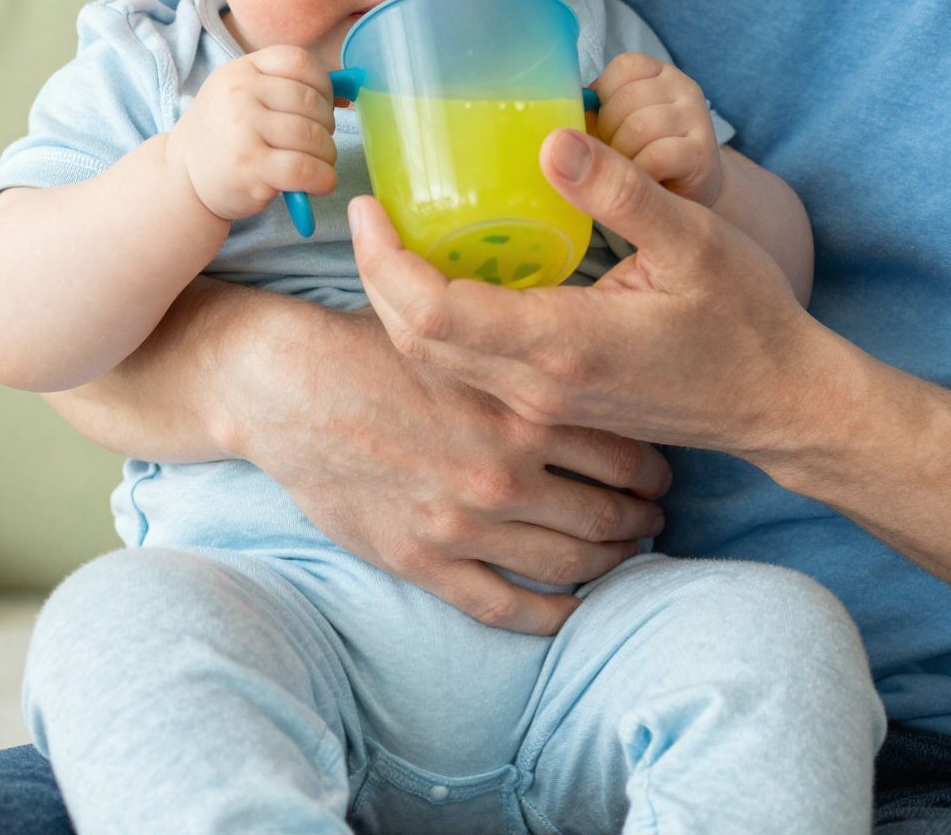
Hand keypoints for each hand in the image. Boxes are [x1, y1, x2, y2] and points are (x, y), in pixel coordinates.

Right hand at [167, 46, 334, 221]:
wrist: (182, 177)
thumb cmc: (226, 136)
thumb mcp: (244, 97)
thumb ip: (287, 87)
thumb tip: (350, 90)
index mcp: (241, 69)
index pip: (300, 62)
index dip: (323, 85)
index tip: (323, 106)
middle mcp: (240, 94)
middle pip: (312, 102)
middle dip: (327, 127)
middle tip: (318, 143)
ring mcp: (243, 130)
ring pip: (313, 137)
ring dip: (327, 155)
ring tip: (318, 164)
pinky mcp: (250, 167)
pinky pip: (306, 168)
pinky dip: (323, 179)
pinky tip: (318, 183)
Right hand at [228, 302, 672, 634]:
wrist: (289, 387)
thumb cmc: (374, 347)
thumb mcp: (464, 336)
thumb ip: (523, 356)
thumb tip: (582, 353)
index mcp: (521, 408)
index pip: (623, 450)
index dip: (653, 464)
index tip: (660, 468)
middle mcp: (505, 472)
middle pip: (607, 513)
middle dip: (641, 518)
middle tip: (653, 515)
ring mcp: (466, 524)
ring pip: (568, 561)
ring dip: (609, 562)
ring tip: (624, 553)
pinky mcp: (425, 560)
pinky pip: (505, 604)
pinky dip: (551, 614)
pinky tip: (572, 610)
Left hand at [350, 127, 831, 454]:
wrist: (779, 404)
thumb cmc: (747, 320)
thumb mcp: (695, 239)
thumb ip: (620, 191)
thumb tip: (551, 138)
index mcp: (562, 344)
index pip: (432, 312)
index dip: (383, 260)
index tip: (369, 206)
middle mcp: (536, 387)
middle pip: (413, 341)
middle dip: (375, 278)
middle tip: (368, 213)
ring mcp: (540, 405)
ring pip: (434, 363)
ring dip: (400, 304)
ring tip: (395, 238)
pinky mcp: (550, 406)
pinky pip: (466, 371)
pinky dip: (437, 326)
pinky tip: (451, 277)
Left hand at [590, 52, 721, 205]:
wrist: (687, 201)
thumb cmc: (638, 162)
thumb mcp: (609, 133)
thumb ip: (587, 121)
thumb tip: (555, 134)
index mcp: (655, 73)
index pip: (621, 69)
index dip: (604, 105)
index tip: (609, 132)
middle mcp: (681, 86)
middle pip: (624, 101)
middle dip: (609, 138)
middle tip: (621, 160)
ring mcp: (696, 118)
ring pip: (638, 128)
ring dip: (623, 161)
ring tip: (634, 173)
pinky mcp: (702, 153)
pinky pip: (655, 157)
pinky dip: (641, 176)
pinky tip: (648, 183)